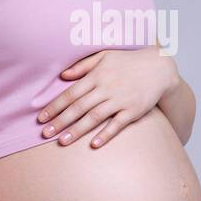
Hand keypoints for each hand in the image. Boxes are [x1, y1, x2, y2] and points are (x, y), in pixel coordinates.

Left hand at [37, 45, 178, 147]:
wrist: (159, 67)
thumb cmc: (128, 61)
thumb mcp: (105, 55)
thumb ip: (83, 65)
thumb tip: (63, 75)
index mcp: (97, 75)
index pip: (71, 93)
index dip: (54, 106)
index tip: (41, 118)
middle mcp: (107, 88)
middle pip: (79, 108)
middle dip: (60, 121)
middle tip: (44, 134)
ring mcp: (120, 100)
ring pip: (94, 117)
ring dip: (77, 130)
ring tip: (62, 141)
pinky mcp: (133, 110)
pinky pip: (117, 125)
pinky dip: (105, 134)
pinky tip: (93, 144)